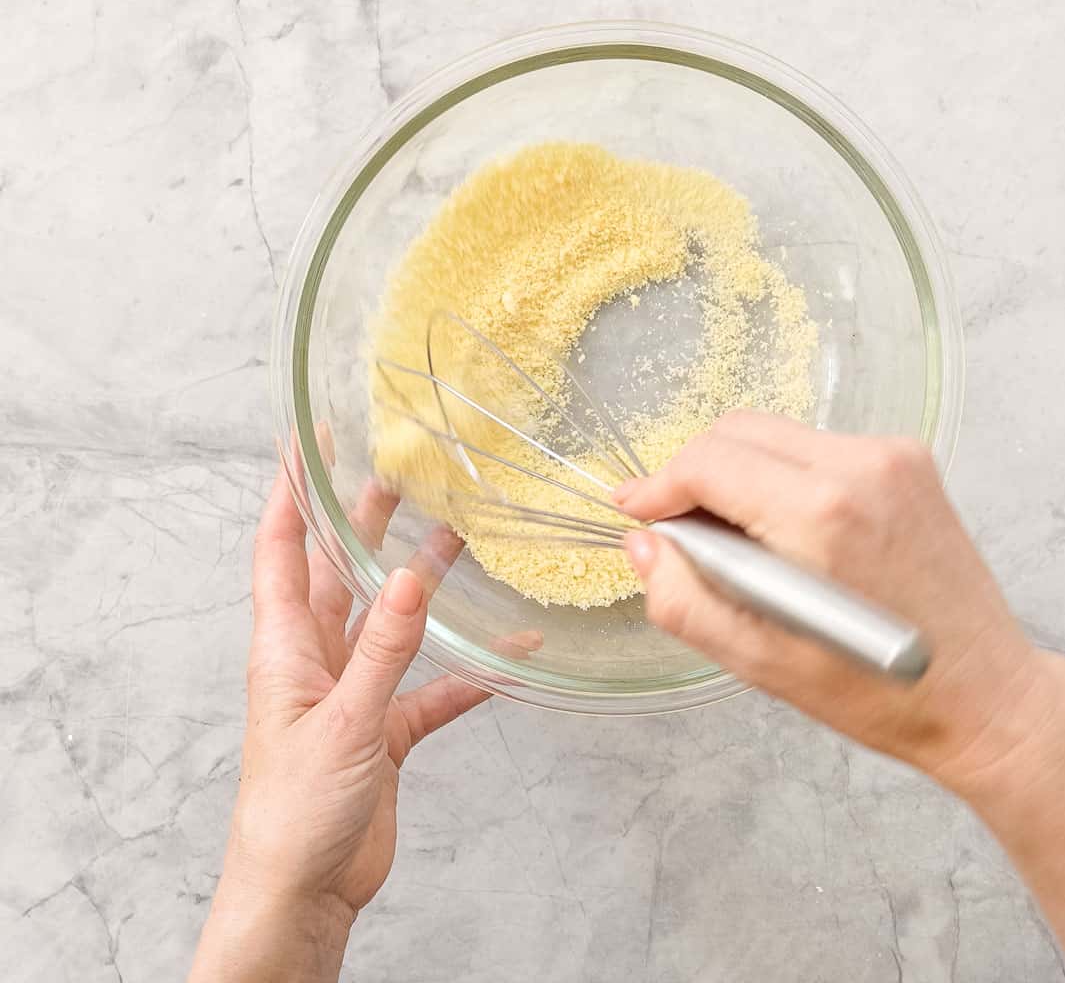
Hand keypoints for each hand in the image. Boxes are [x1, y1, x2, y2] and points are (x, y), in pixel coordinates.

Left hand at [190, 469, 487, 982]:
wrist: (302, 895)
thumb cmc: (293, 813)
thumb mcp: (342, 722)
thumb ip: (383, 650)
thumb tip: (413, 575)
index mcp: (285, 648)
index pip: (282, 551)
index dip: (291, 495)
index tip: (308, 443)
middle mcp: (316, 659)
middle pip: (341, 573)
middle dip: (364, 522)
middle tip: (398, 474)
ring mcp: (352, 693)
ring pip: (391, 621)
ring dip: (422, 582)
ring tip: (458, 536)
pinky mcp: (384, 731)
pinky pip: (432, 686)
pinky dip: (467, 669)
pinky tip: (509, 652)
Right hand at [615, 412, 1058, 792]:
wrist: (988, 695)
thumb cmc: (878, 693)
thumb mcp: (758, 662)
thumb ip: (681, 597)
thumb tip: (644, 544)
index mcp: (820, 513)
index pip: (707, 462)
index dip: (659, 486)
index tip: (635, 512)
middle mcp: (859, 466)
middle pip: (736, 432)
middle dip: (693, 475)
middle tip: (680, 531)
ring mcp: (891, 455)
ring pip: (773, 434)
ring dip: (737, 474)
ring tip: (737, 540)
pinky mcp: (908, 459)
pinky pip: (814, 447)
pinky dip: (782, 476)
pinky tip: (787, 532)